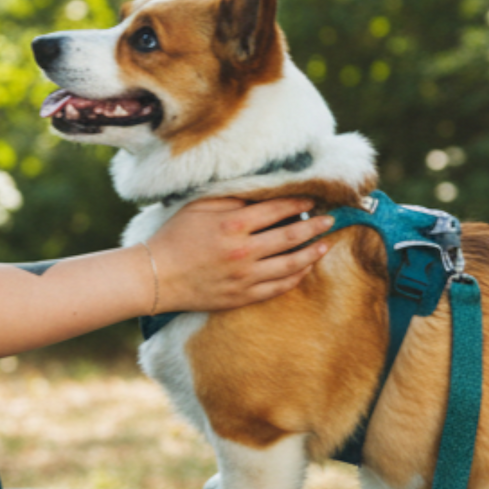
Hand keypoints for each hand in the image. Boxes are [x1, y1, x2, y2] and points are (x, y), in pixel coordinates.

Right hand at [146, 196, 331, 311]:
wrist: (156, 277)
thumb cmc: (174, 237)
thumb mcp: (199, 207)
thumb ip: (231, 198)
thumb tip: (261, 193)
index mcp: (233, 224)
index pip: (277, 209)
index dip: (299, 203)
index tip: (312, 200)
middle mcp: (243, 250)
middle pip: (291, 236)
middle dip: (315, 226)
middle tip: (331, 220)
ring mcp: (245, 276)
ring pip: (290, 264)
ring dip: (312, 253)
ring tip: (325, 244)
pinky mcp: (242, 296)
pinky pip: (278, 287)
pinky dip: (295, 277)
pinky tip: (304, 269)